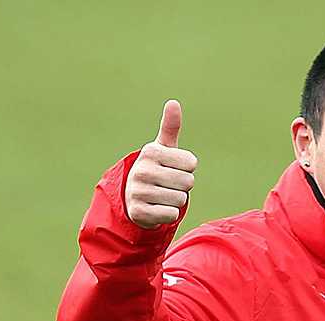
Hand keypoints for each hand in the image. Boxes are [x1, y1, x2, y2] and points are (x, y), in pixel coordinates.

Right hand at [125, 100, 197, 228]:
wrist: (133, 197)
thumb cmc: (156, 168)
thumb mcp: (163, 148)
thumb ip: (170, 127)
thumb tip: (173, 102)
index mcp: (151, 152)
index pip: (191, 163)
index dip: (187, 168)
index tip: (173, 168)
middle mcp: (142, 170)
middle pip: (188, 182)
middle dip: (182, 186)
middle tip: (168, 184)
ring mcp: (139, 192)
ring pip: (181, 199)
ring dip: (176, 201)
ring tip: (162, 195)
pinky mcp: (139, 212)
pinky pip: (171, 215)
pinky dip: (169, 214)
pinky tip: (157, 208)